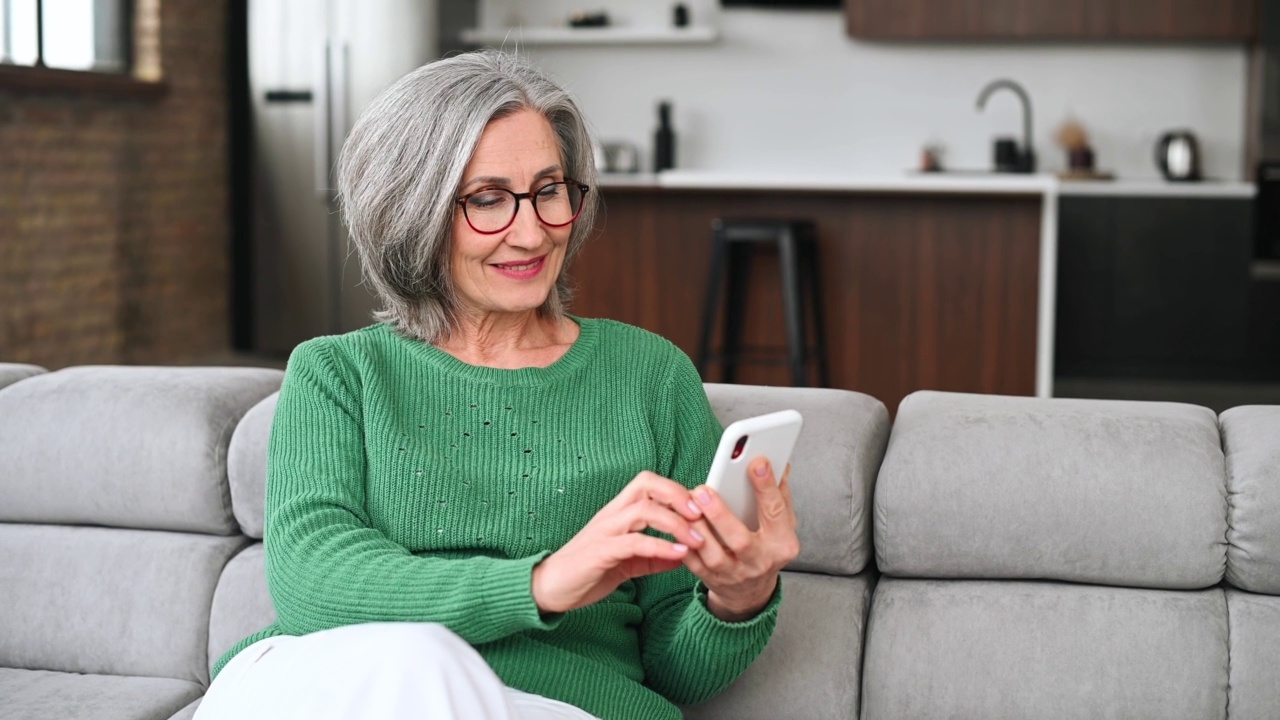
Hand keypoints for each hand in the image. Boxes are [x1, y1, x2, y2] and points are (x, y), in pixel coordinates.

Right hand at [531, 471, 705, 613]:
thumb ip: (654, 558)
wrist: (550, 587)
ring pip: (644, 509)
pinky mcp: (601, 551)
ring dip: (675, 523)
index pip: (649, 483)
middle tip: (700, 515)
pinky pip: (634, 542)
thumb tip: (682, 556)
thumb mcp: (627, 563)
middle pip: (647, 484)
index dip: (676, 490)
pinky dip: (660, 546)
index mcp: (618, 512)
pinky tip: (678, 555)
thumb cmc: (587, 571)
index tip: (699, 509)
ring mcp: (606, 531)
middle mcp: (612, 514)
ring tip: (696, 539)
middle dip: (678, 495)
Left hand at [684, 458, 799, 621]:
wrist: (752, 591)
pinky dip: (684, 543)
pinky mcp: (713, 580)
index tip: (757, 463)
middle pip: (740, 540)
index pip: (776, 512)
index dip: (767, 487)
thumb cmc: (767, 547)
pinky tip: (678, 522)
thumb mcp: (782, 524)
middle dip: (720, 514)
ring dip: (697, 527)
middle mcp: (760, 561)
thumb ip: (780, 494)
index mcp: (782, 543)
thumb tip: (781, 463)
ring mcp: (735, 574)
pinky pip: (694, 563)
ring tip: (687, 503)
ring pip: (713, 553)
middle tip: (703, 490)